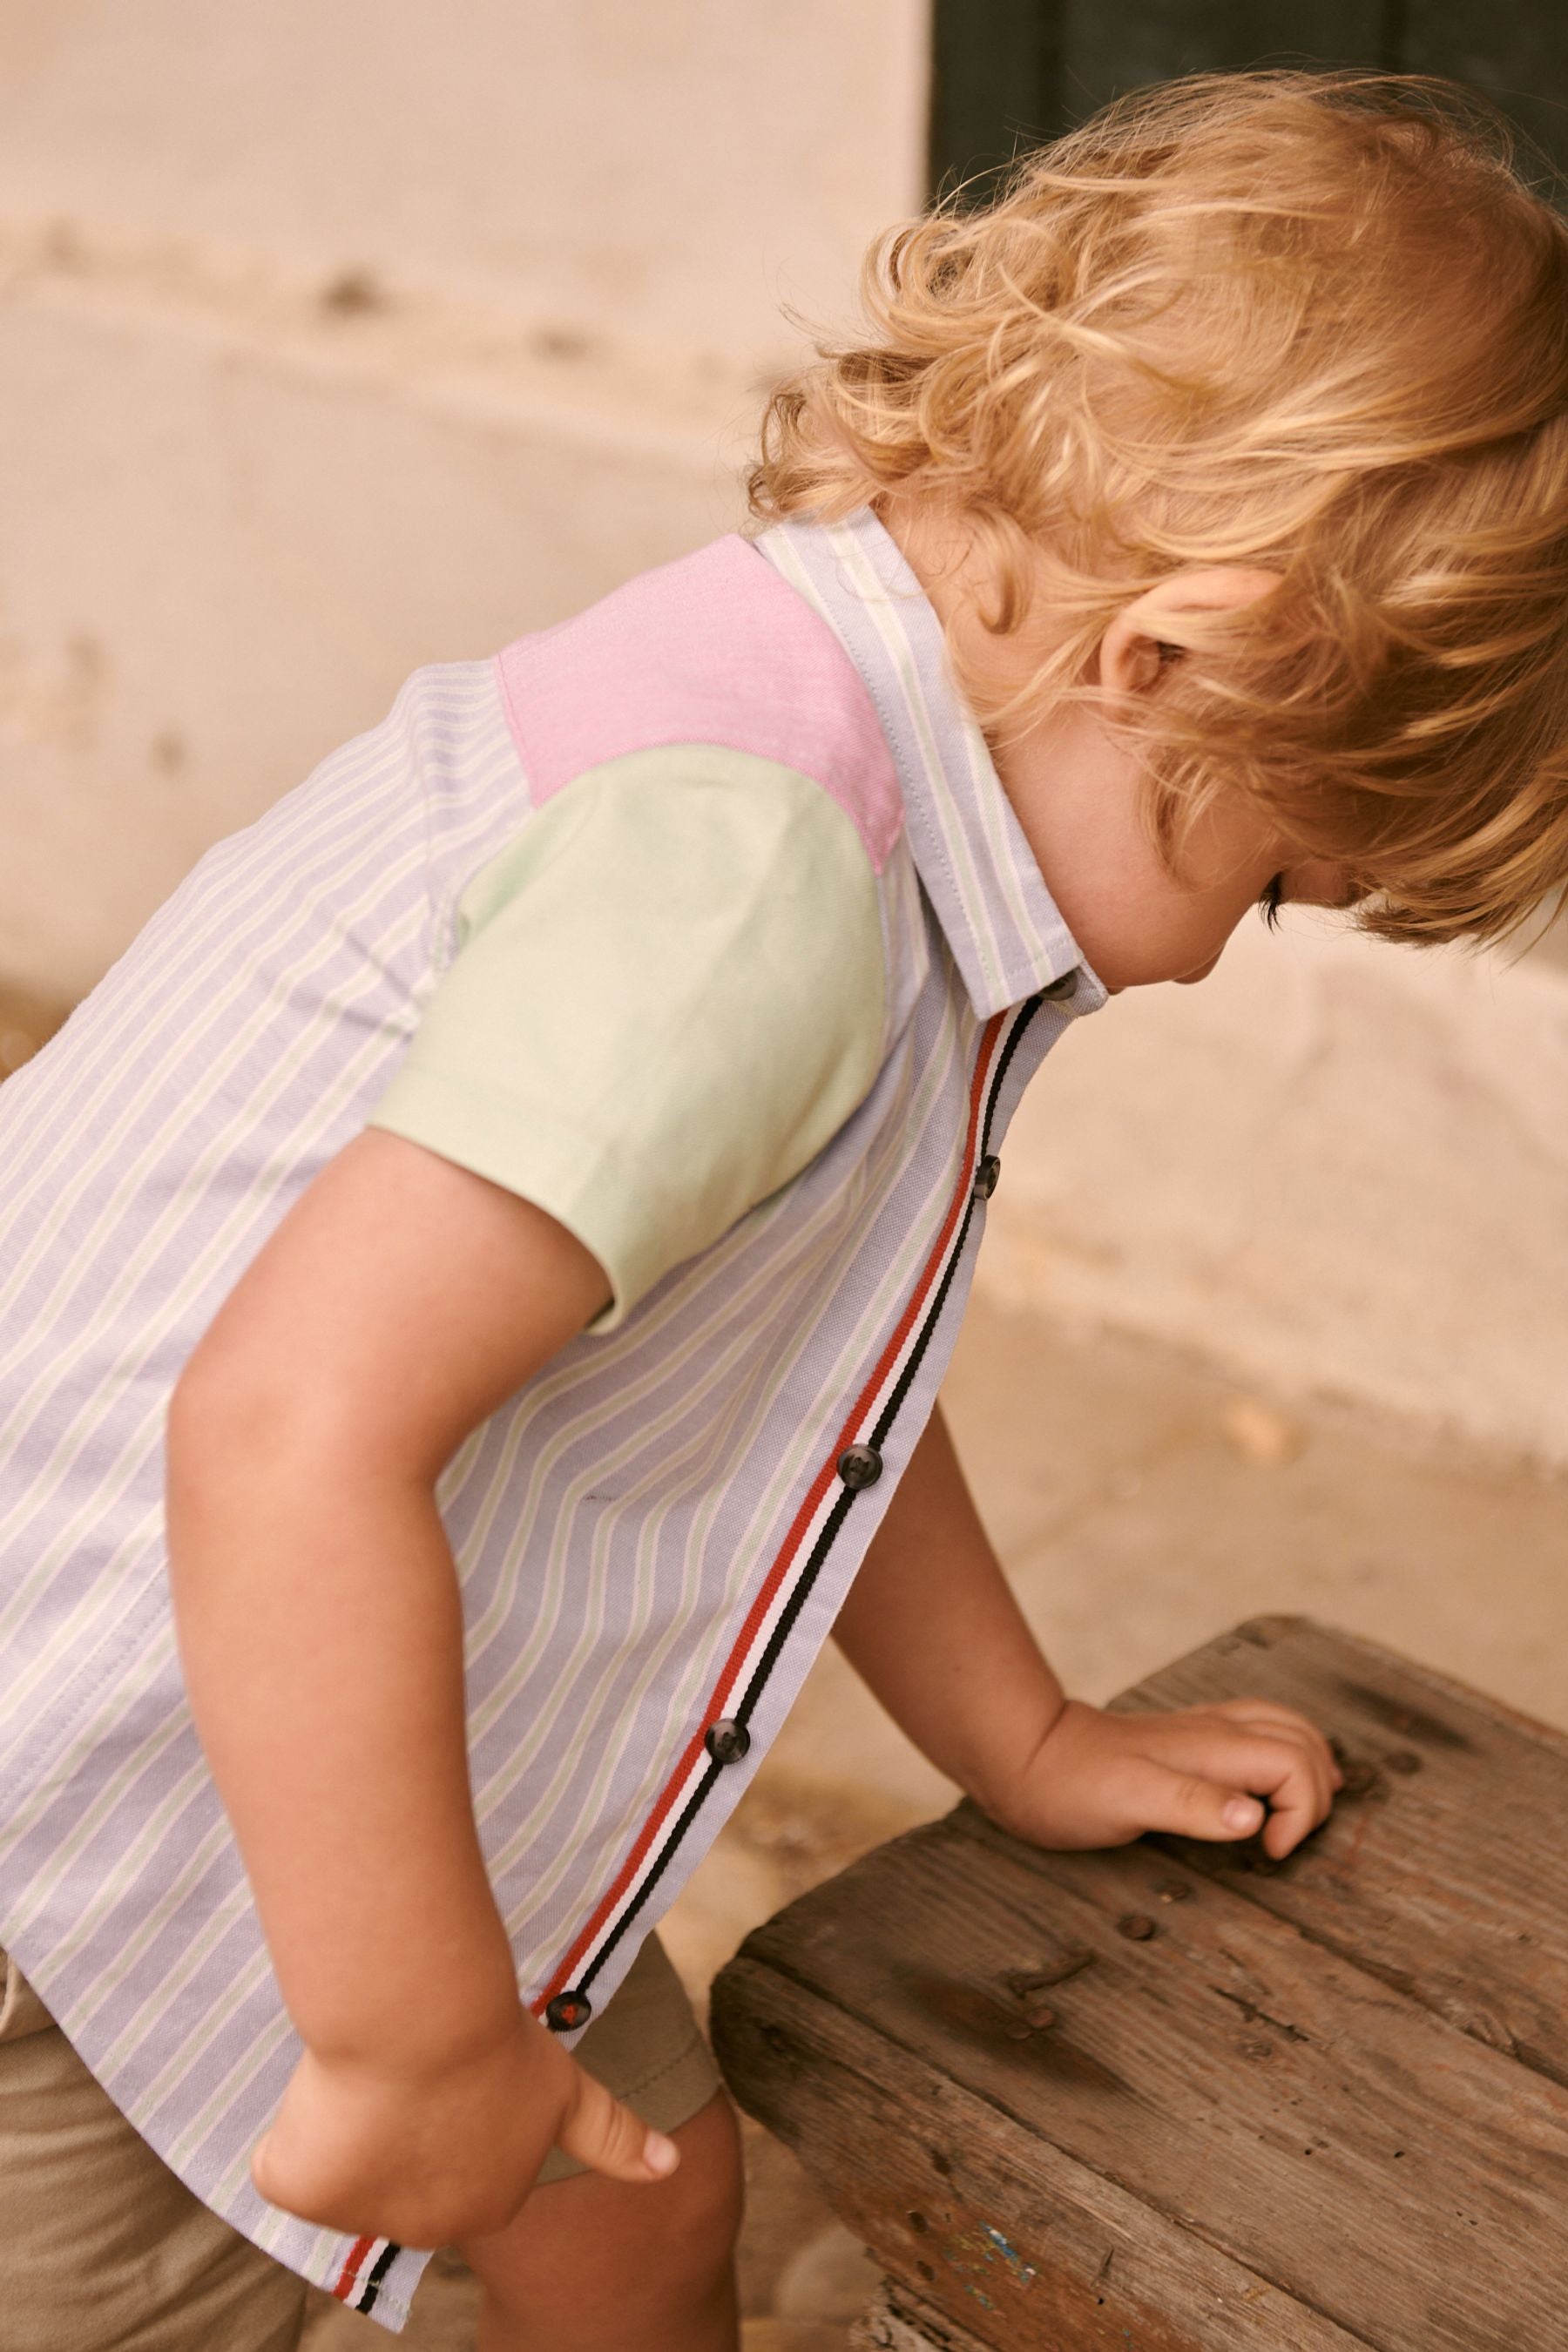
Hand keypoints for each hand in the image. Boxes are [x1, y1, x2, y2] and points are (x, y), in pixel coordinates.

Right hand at [252, 2009, 677, 2247]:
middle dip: (390, 2125)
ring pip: (334, 2160)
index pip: (449, 2161)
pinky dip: (297, 2123)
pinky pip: (284, 2157)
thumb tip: (671, 2170)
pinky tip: (331, 2089)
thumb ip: (612, 2137)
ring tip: (377, 2070)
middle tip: (410, 2068)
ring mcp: (361, 2218)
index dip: (442, 2108)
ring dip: (342, 2119)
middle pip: (390, 2170)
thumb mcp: (566, 2090)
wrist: (426, 2017)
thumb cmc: (494, 2040)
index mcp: (485, 2206)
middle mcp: (425, 2229)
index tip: (448, 2070)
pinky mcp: (301, 2192)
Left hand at [994, 1696, 1343, 1860]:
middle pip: (1301, 1739)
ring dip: (1307, 1765)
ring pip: (1283, 1728)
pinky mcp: (1188, 1745)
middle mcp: (1216, 1733)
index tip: (1268, 1853)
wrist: (1026, 1757)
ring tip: (1305, 1812)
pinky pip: (1255, 1735)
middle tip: (1288, 1840)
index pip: (1294, 1762)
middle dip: (1317, 1789)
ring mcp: (1203, 1734)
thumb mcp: (1130, 1801)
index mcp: (1212, 1747)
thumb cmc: (1073, 1785)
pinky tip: (1269, 1787)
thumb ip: (1194, 1805)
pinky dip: (1281, 1756)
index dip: (1301, 1812)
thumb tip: (1254, 1817)